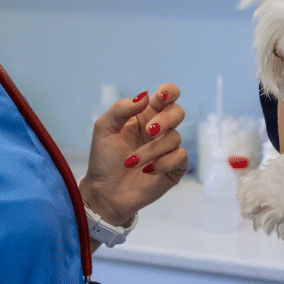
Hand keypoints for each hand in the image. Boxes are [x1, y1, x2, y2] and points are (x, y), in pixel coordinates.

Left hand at [78, 84, 187, 225]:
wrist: (104, 192)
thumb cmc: (103, 159)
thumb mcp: (104, 128)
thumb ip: (121, 108)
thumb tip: (145, 96)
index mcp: (145, 115)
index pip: (167, 95)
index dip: (169, 91)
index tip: (160, 97)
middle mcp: (160, 129)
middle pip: (178, 112)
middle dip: (165, 120)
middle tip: (149, 130)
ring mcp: (168, 148)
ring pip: (175, 138)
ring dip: (152, 150)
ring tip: (132, 162)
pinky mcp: (174, 167)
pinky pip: (180, 156)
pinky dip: (163, 163)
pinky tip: (147, 171)